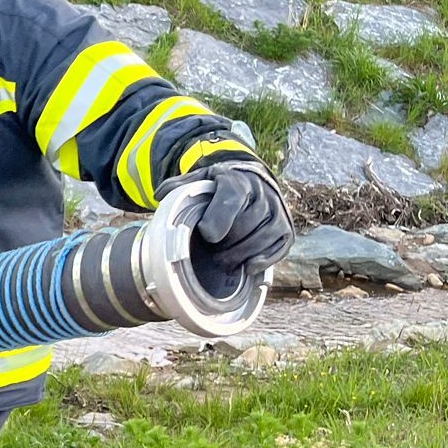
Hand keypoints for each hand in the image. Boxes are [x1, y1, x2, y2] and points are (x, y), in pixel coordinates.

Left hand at [162, 158, 293, 276]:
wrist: (252, 181)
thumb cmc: (220, 187)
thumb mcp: (200, 179)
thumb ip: (180, 186)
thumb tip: (161, 194)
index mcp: (237, 180)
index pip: (231, 197)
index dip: (218, 218)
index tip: (206, 233)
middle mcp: (263, 194)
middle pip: (244, 225)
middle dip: (224, 243)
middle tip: (209, 250)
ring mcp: (278, 212)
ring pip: (260, 239)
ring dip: (238, 255)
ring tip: (221, 260)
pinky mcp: (286, 230)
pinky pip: (278, 249)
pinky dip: (262, 261)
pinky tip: (246, 268)